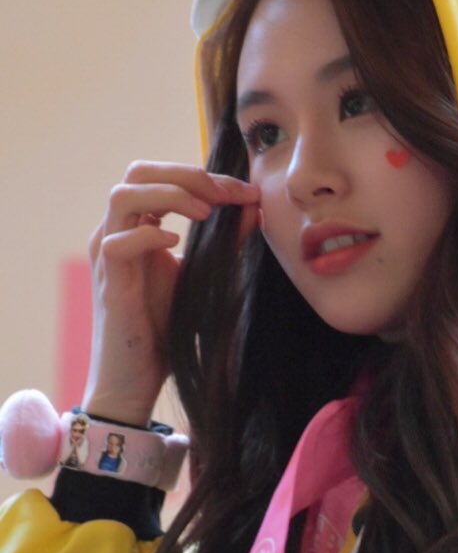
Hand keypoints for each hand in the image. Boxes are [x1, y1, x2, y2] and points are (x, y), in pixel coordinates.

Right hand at [83, 161, 259, 424]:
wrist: (135, 380)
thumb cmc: (165, 332)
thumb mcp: (202, 279)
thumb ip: (225, 245)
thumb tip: (253, 208)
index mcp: (137, 228)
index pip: (162, 176)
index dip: (205, 176)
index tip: (246, 192)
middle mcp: (117, 234)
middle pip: (137, 172)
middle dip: (186, 174)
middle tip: (225, 195)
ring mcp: (108, 256)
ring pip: (123, 196)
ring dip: (169, 195)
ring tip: (205, 214)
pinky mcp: (109, 284)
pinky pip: (118, 244)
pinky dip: (150, 236)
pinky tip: (178, 246)